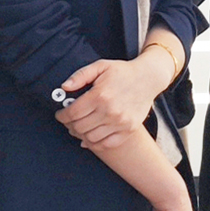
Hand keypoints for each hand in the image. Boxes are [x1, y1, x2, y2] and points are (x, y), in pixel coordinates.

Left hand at [57, 49, 175, 151]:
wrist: (149, 78)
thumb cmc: (123, 72)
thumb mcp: (100, 66)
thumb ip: (80, 75)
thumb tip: (64, 87)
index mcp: (100, 95)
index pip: (72, 113)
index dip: (62, 116)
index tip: (60, 114)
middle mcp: (110, 111)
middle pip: (79, 127)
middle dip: (69, 125)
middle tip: (69, 121)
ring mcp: (121, 122)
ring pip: (91, 138)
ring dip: (81, 135)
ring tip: (79, 128)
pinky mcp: (129, 129)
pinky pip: (107, 144)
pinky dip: (96, 144)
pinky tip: (91, 137)